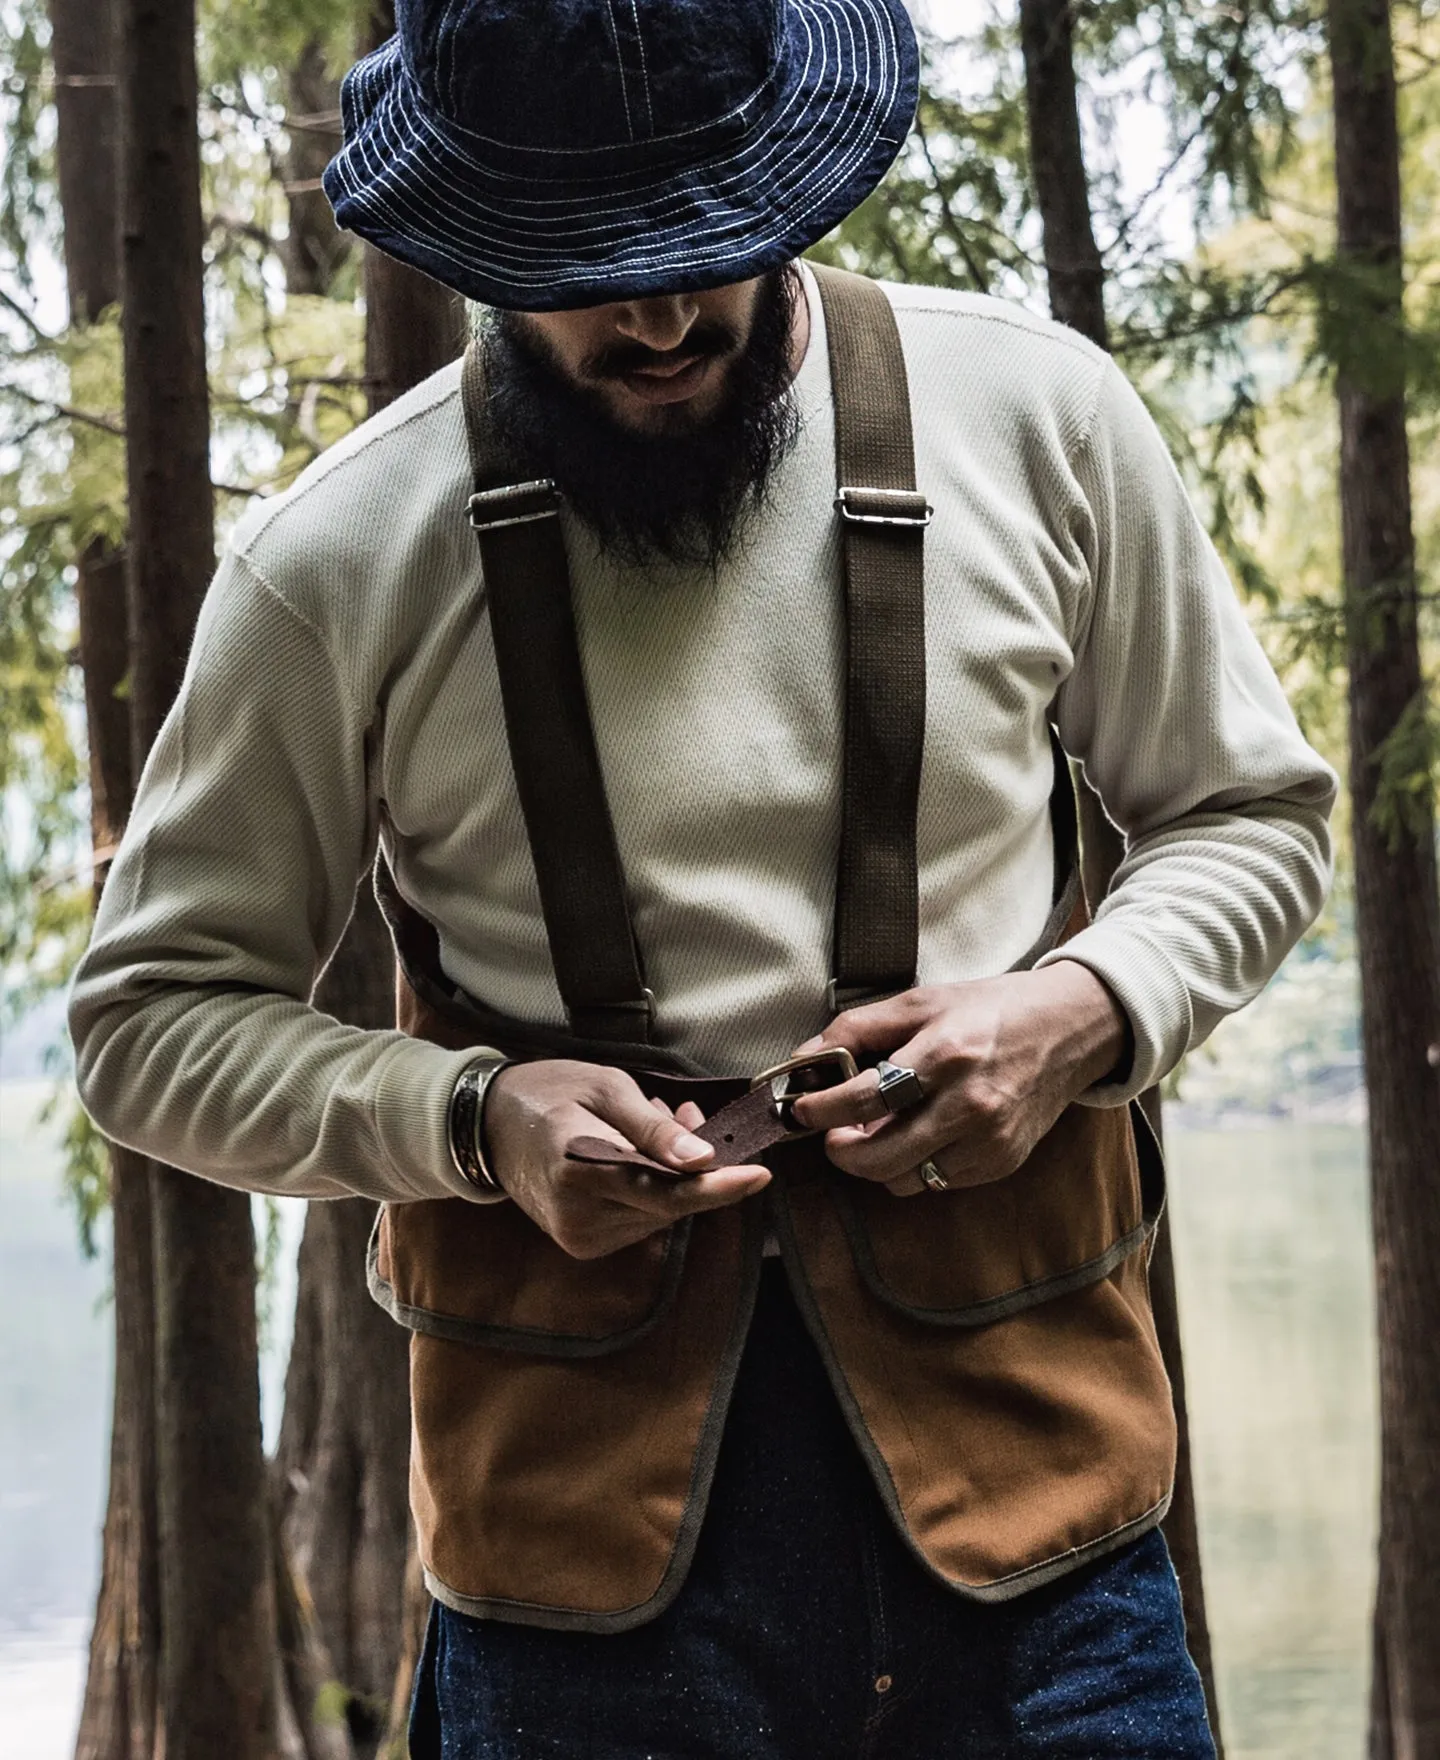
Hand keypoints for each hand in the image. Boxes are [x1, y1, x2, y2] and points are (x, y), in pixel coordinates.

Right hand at [484, 1060, 770, 1258]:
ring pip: (660, 1214)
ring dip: (674, 1178)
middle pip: (669, 1206)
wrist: (488, 1124)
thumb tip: (704, 1161)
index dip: (717, 1188)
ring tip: (652, 1130)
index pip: (665, 1192)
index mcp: (579, 1171)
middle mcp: (579, 1217)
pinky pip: (642, 1219)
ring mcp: (579, 1237)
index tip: (759, 1174)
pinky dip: (654, 1190)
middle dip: (696, 1168)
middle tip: (688, 1116)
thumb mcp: (605, 1089)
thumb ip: (655, 1129)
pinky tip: (638, 1158)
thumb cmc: (548, 1093)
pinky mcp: (583, 1244)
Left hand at [787, 960, 1127, 1196]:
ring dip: (877, 1163)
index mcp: (946, 1054)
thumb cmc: (990, 1010)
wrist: (1069, 1029)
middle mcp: (970, 1104)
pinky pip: (938, 1182)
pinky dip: (916, 1166)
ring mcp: (990, 1140)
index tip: (800, 1110)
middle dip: (842, 1152)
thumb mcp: (922, 1001)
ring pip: (906, 1180)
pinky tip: (918, 1135)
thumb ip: (859, 1027)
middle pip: (881, 1158)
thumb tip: (805, 1055)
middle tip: (832, 1134)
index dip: (822, 1110)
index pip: (865, 1099)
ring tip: (875, 1133)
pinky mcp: (1002, 1162)